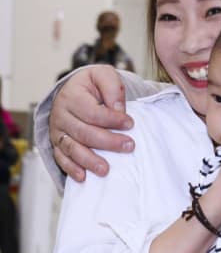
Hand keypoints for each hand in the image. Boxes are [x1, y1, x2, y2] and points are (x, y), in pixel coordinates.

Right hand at [50, 66, 134, 181]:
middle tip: (129, 146)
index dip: (112, 119)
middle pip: (84, 132)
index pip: (92, 112)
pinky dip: (71, 169)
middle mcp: (61, 115)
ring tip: (106, 169)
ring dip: (89, 160)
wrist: (74, 90)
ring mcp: (58, 131)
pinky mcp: (57, 143)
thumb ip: (112, 88)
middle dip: (108, 142)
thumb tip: (119, 109)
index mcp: (71, 96)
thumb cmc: (92, 84)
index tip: (131, 123)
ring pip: (72, 148)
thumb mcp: (103, 75)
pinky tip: (83, 177)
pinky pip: (61, 158)